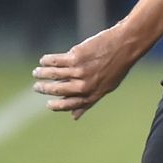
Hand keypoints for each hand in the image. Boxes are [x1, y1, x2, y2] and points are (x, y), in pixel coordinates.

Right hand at [32, 24, 146, 118]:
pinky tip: (43, 60)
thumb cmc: (117, 66)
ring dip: (42, 74)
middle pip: (57, 90)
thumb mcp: (107, 87)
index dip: (57, 106)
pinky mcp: (76, 57)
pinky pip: (55, 61)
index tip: (48, 105)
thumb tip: (74, 117)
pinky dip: (46, 61)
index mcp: (93, 94)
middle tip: (37, 87)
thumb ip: (89, 101)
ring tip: (36, 72)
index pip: (69, 105)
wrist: (125, 45)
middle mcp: (85, 85)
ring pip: (53, 74)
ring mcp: (80, 71)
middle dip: (44, 89)